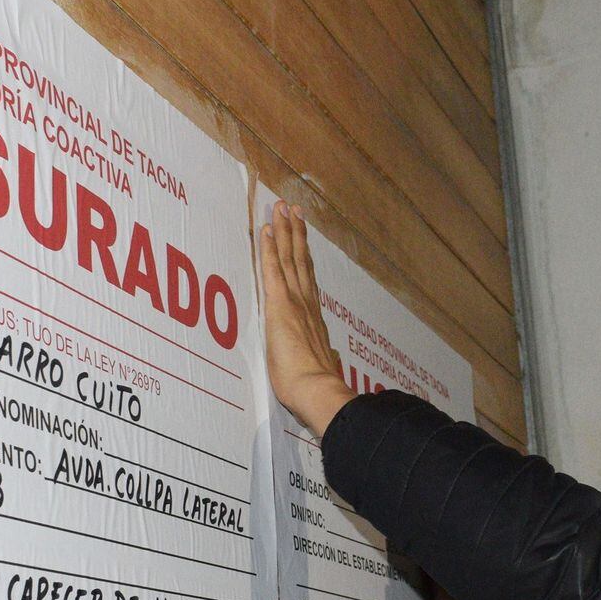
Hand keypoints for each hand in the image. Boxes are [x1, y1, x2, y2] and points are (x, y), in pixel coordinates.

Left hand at [258, 201, 354, 436]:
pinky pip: (274, 269)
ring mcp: (295, 303)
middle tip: (292, 209)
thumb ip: (325, 358)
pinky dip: (271, 247)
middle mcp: (307, 305)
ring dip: (286, 232)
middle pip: (300, 262)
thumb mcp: (320, 369)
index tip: (301, 237)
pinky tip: (268, 230)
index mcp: (314, 320)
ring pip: (290, 259)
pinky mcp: (281, 305)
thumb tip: (332, 359)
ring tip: (282, 209)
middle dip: (296, 234)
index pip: (306, 282)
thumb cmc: (315, 389)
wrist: (316, 390)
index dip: (303, 258)